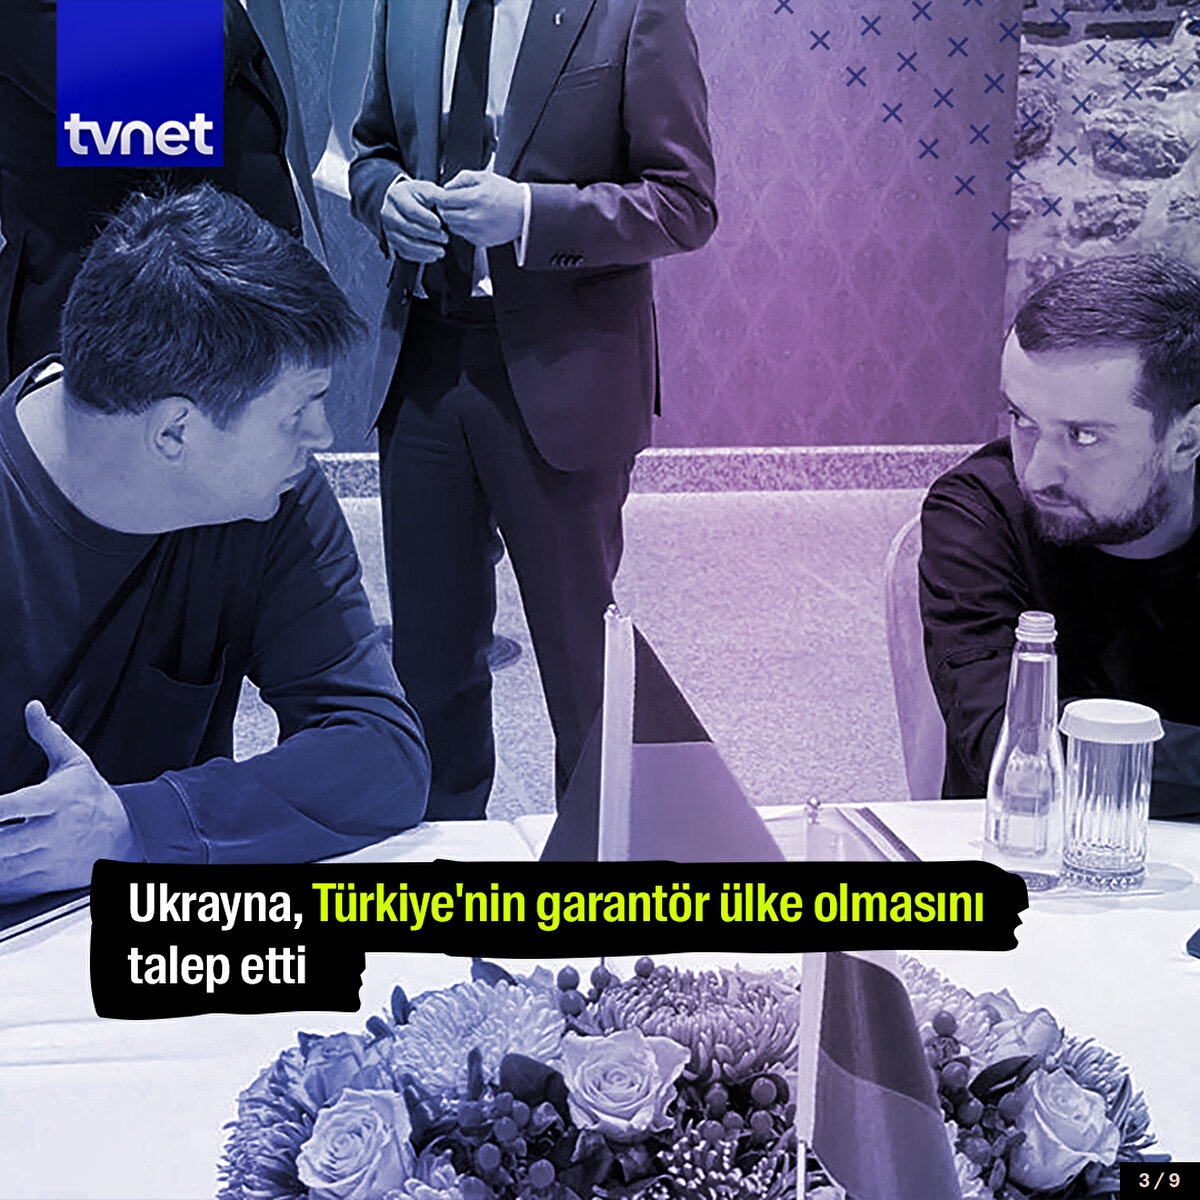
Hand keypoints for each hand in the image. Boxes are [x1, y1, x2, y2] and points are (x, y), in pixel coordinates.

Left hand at [0, 701, 136, 901]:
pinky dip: (0, 880)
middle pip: (2, 843)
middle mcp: (53, 831)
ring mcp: (50, 859)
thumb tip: (32, 708)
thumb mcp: (76, 762)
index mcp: (56, 799)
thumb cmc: (95, 796)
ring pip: (4, 868)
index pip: (14, 804)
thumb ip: (48, 735)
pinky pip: (11, 887)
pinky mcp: (47, 880)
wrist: (129, 834)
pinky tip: (0, 865)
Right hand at [380, 176, 447, 262]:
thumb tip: (447, 201)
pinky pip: (405, 252)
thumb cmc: (418, 195)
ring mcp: (389, 229)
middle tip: (445, 238)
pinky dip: (420, 256)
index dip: (426, 218)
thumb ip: (436, 195)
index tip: (439, 224)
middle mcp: (388, 213)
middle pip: (408, 227)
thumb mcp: (427, 189)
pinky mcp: (392, 241)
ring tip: (441, 251)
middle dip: (429, 234)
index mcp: (396, 196)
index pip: (411, 210)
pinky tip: (433, 256)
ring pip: (406, 242)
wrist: (404, 202)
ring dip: (426, 249)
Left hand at [437, 170, 524, 247]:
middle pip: (445, 215)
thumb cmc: (506, 193)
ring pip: (452, 227)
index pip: (444, 199)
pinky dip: (464, 228)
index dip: (438, 197)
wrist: (526, 212)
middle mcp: (474, 216)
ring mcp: (477, 231)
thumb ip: (462, 178)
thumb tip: (446, 187)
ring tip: (465, 211)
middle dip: (444, 208)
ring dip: (454, 219)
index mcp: (475, 197)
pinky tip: (474, 221)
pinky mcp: (481, 241)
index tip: (439, 195)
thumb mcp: (485, 177)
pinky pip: (463, 235)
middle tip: (451, 203)